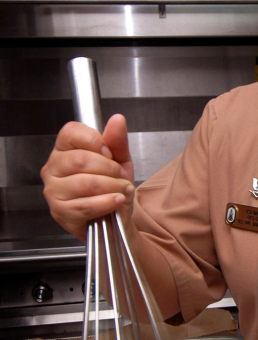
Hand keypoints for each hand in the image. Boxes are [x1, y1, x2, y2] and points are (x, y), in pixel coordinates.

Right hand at [41, 114, 134, 241]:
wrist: (116, 219)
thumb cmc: (112, 188)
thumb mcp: (120, 161)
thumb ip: (117, 141)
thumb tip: (117, 120)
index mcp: (64, 149)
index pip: (71, 132)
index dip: (95, 141)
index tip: (110, 153)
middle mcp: (53, 168)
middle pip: (80, 159)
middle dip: (110, 169)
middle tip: (120, 177)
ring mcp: (53, 191)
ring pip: (85, 183)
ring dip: (112, 187)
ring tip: (121, 191)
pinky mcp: (60, 212)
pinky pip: (85, 205)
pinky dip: (106, 203)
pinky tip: (115, 201)